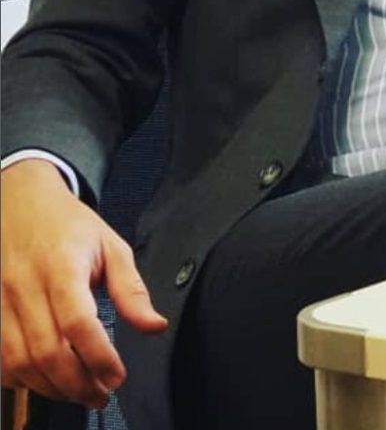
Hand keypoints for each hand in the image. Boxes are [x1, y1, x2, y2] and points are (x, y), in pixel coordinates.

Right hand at [1, 159, 166, 407]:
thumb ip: (132, 289)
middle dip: (77, 383)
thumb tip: (154, 327)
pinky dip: (20, 378)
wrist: (19, 202)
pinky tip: (44, 380)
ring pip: (18, 362)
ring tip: (79, 393)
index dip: (98, 356)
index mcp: (61, 268)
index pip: (77, 323)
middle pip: (46, 351)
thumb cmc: (68, 225)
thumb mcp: (111, 246)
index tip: (117, 376)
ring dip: (50, 387)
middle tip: (101, 395)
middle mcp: (24, 288)